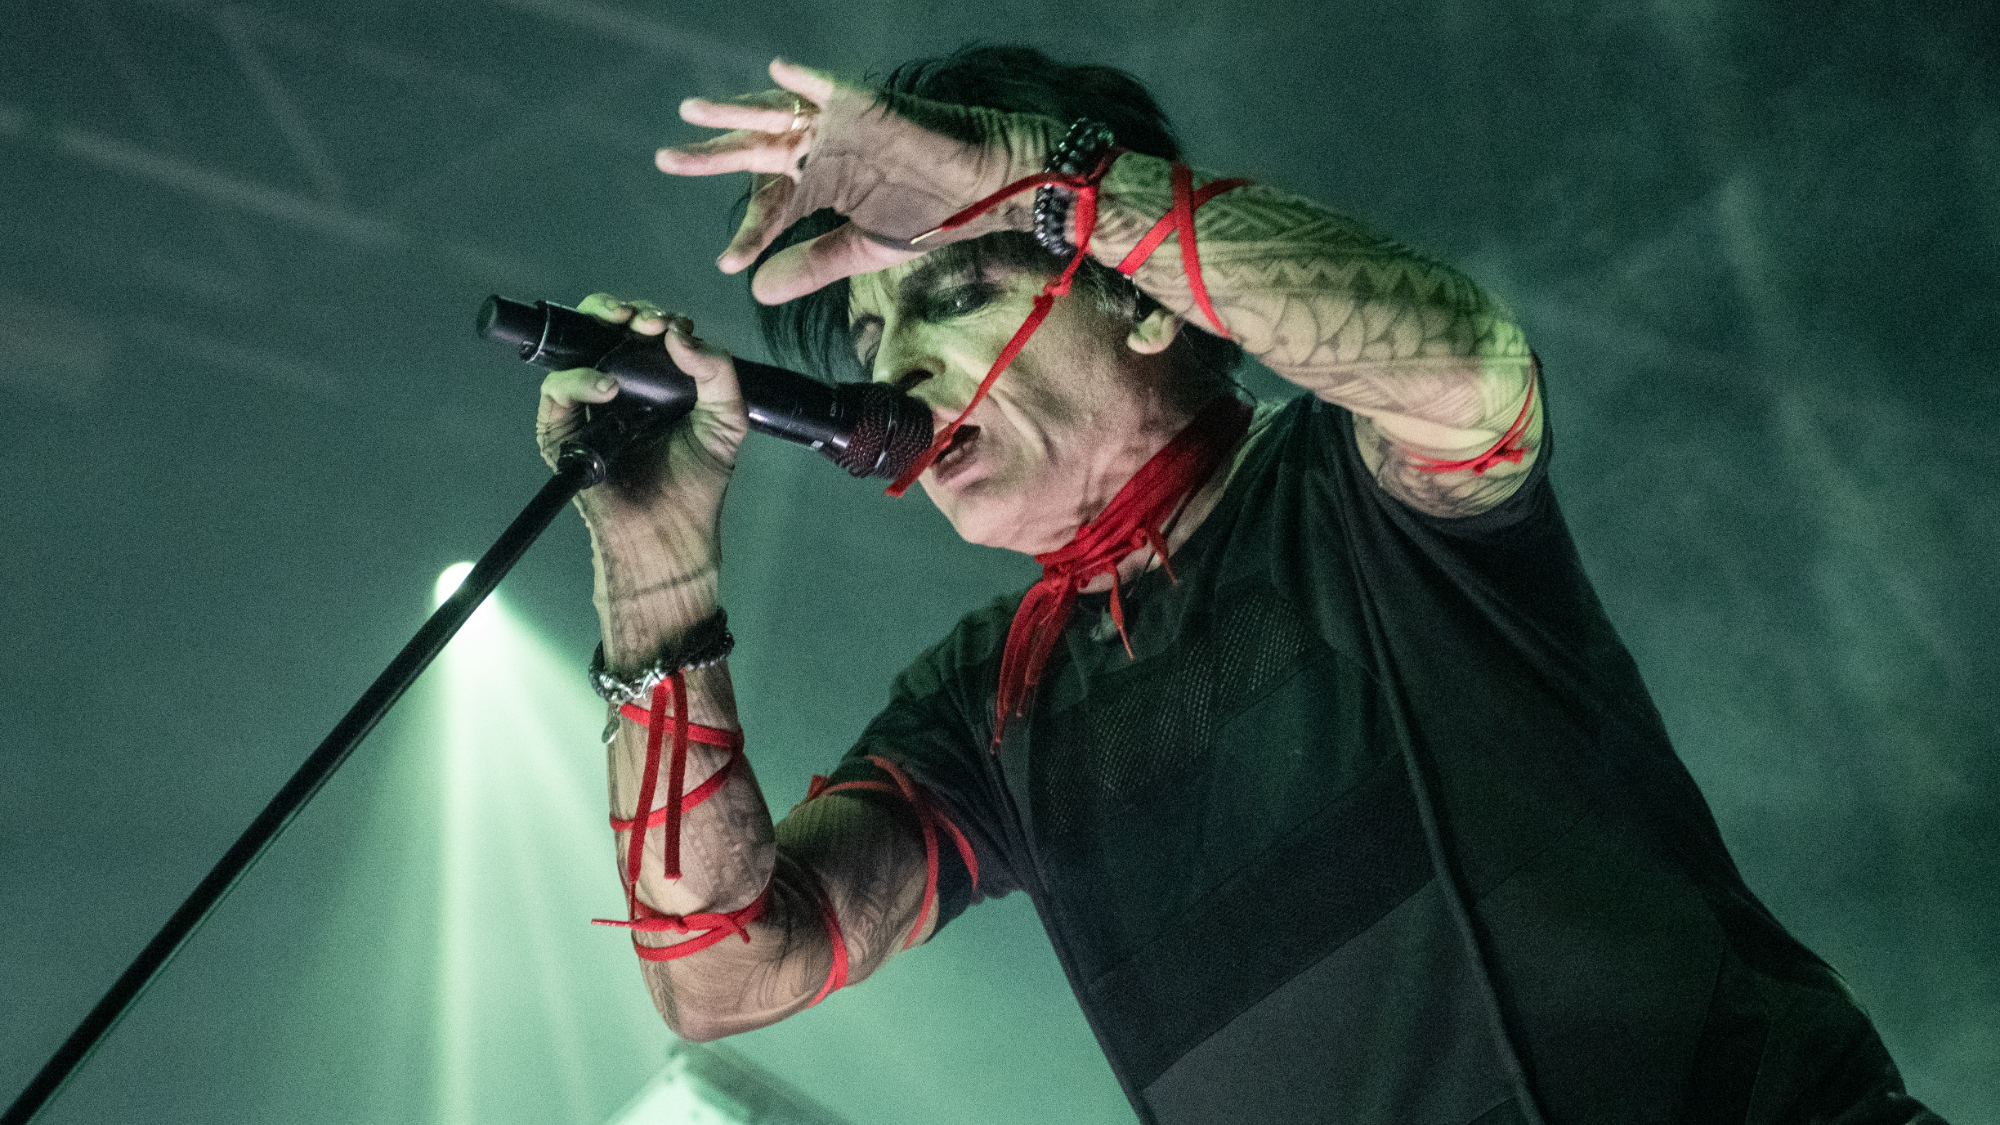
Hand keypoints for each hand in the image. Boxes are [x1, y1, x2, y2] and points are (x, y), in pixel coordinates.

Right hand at [536, 294, 747, 546]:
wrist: (672, 531)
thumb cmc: (697, 483)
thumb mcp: (726, 420)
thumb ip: (718, 372)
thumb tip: (680, 334)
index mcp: (654, 382)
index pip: (643, 332)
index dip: (655, 318)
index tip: (671, 323)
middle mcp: (618, 388)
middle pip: (603, 329)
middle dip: (620, 311)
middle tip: (644, 319)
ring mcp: (587, 407)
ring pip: (574, 349)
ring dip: (597, 329)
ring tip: (627, 333)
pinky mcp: (562, 432)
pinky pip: (557, 391)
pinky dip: (577, 380)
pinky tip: (607, 385)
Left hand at [657, 59, 1059, 303]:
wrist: (984, 188)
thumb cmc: (931, 214)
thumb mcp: (864, 250)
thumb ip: (811, 266)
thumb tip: (756, 292)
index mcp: (821, 184)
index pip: (771, 207)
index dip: (749, 233)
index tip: (727, 263)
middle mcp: (822, 150)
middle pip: (756, 152)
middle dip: (712, 155)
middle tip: (667, 159)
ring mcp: (839, 125)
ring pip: (778, 116)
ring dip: (736, 113)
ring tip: (693, 112)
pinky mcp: (865, 106)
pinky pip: (829, 89)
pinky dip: (804, 81)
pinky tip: (775, 75)